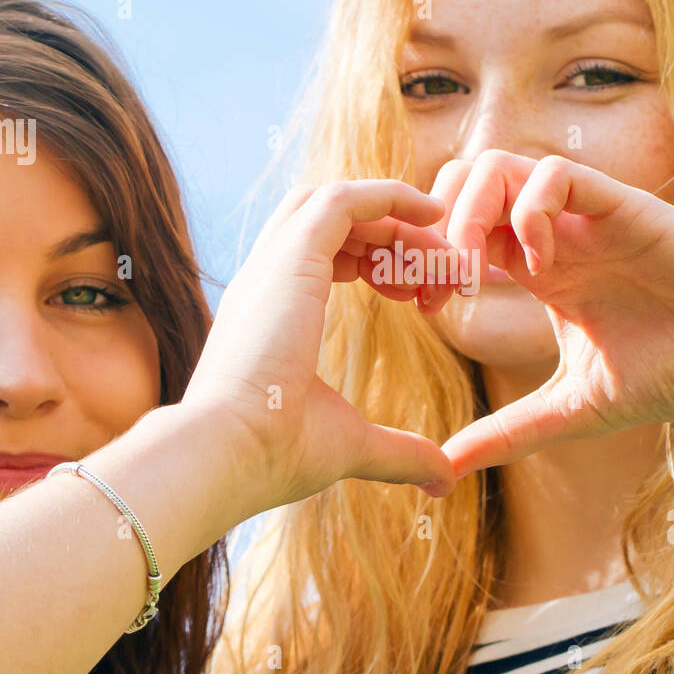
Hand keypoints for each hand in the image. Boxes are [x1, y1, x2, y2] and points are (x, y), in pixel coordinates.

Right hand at [184, 180, 462, 515]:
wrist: (228, 454)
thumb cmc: (273, 455)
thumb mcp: (352, 444)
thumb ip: (401, 451)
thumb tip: (444, 478)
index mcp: (270, 313)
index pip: (321, 252)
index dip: (376, 261)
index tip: (418, 295)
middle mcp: (267, 280)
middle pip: (331, 221)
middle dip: (393, 239)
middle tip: (440, 276)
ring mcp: (274, 264)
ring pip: (339, 204)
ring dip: (398, 224)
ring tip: (443, 260)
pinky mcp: (292, 256)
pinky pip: (343, 199)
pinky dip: (388, 195)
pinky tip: (430, 213)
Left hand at [431, 150, 673, 476]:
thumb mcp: (572, 408)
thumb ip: (508, 431)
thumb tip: (444, 468)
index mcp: (538, 267)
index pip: (457, 232)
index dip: (426, 259)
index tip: (417, 305)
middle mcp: (554, 232)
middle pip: (464, 182)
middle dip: (435, 227)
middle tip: (438, 285)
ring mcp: (584, 214)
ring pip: (500, 164)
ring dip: (470, 212)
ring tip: (474, 272)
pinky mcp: (621, 205)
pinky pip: (556, 174)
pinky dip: (530, 210)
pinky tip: (538, 266)